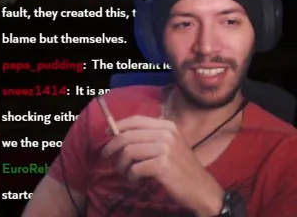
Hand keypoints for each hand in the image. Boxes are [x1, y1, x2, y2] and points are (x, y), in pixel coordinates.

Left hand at [101, 115, 224, 216]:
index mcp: (168, 126)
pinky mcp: (163, 165)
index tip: (107, 133)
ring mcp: (165, 149)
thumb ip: (149, 137)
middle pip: (127, 136)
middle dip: (112, 147)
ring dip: (121, 165)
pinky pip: (135, 168)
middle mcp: (167, 134)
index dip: (118, 126)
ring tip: (125, 173)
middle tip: (107, 156)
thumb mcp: (170, 145)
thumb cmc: (182, 168)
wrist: (202, 189)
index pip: (136, 120)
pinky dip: (131, 176)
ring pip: (128, 152)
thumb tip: (117, 132)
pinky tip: (135, 180)